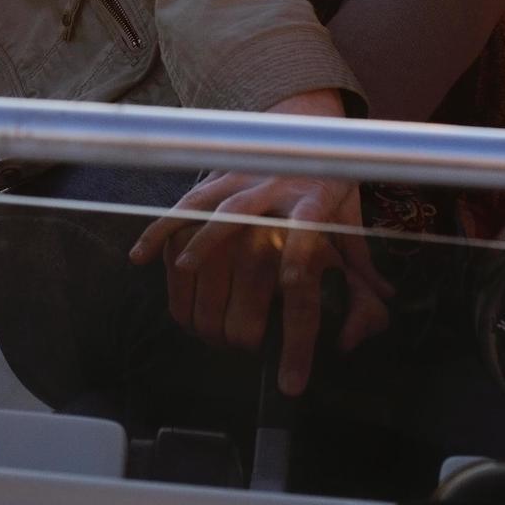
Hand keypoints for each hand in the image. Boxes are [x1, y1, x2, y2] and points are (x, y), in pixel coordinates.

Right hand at [125, 97, 391, 395]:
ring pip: (211, 229)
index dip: (298, 336)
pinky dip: (158, 231)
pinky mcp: (213, 174)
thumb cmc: (327, 181)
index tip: (290, 383)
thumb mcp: (353, 223)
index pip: (305, 276)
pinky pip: (179, 205)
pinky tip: (141, 259)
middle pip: (253, 259)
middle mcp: (276, 192)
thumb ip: (360, 274)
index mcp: (317, 205)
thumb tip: (363, 328)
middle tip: (237, 350)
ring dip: (200, 284)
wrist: (301, 121)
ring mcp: (240, 180)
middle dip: (241, 317)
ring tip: (196, 327)